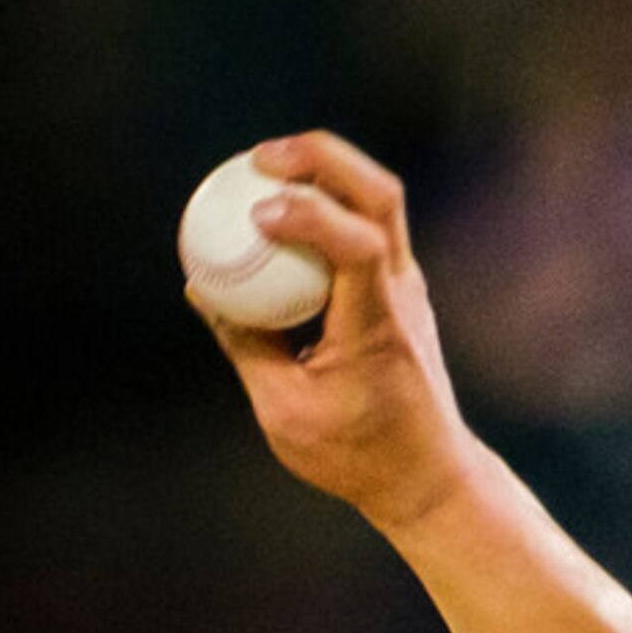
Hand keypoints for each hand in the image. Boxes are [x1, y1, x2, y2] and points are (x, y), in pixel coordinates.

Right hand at [189, 131, 481, 532]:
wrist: (428, 475)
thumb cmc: (357, 455)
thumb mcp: (284, 412)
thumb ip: (245, 345)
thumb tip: (202, 288)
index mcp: (379, 328)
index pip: (361, 246)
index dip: (311, 216)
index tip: (257, 215)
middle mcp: (402, 295)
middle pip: (380, 195)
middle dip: (321, 159)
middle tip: (259, 157)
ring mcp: (406, 286)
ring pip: (379, 200)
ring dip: (325, 170)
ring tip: (264, 166)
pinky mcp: (397, 288)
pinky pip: (364, 225)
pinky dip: (325, 202)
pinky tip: (279, 205)